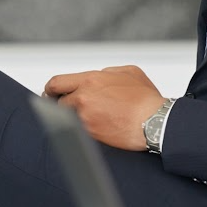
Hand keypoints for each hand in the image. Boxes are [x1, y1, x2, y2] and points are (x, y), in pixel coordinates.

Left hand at [43, 65, 164, 150]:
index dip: (51, 90)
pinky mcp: (91, 134)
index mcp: (91, 80)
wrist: (155, 122)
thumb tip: (99, 76)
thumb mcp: (128, 72)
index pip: (57, 83)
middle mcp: (84, 98)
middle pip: (56, 103)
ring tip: (86, 119)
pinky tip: (94, 128)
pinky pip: (78, 130)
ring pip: (66, 118)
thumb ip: (108, 72)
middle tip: (63, 108)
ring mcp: (85, 118)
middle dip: (58, 105)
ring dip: (71, 118)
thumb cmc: (146, 99)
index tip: (52, 94)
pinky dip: (81, 130)